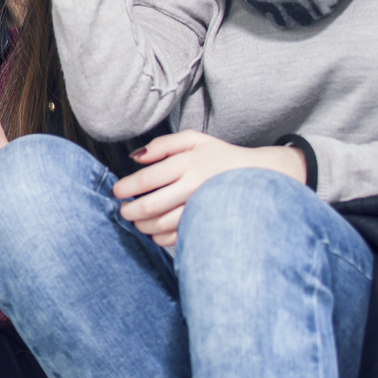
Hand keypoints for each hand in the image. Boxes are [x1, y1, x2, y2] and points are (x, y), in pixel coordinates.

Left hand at [114, 131, 305, 247]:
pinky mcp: (209, 224)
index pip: (147, 179)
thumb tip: (136, 157)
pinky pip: (180, 237)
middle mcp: (194, 186)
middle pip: (152, 205)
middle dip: (131, 211)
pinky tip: (156, 232)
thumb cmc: (221, 157)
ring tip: (137, 222)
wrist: (260, 175)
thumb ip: (163, 145)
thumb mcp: (194, 140)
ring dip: (144, 226)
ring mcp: (203, 208)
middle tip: (123, 211)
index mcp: (188, 163)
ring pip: (164, 224)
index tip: (117, 191)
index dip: (127, 187)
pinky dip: (162, 238)